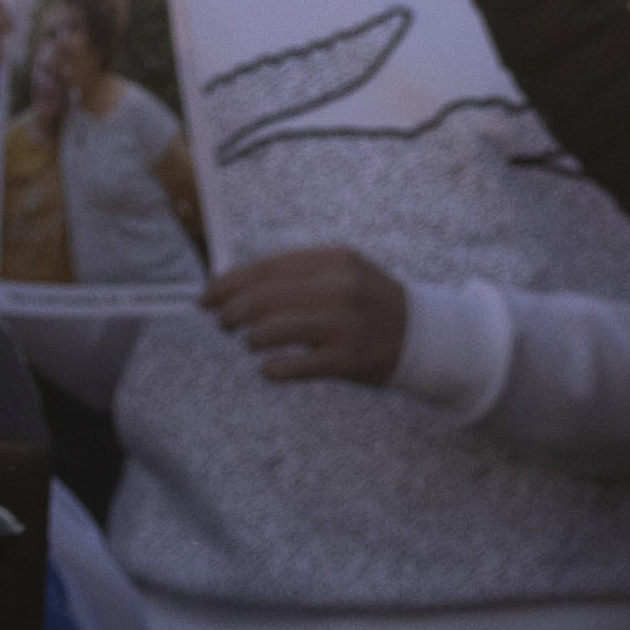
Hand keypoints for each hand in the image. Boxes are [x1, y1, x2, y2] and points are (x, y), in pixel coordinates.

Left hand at [205, 245, 412, 384]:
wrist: (425, 335)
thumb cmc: (368, 303)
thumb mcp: (341, 273)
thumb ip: (295, 274)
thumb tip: (229, 287)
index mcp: (335, 261)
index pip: (264, 269)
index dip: (226, 284)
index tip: (205, 298)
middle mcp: (340, 288)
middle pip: (261, 299)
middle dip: (230, 313)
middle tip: (223, 324)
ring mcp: (344, 325)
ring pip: (271, 331)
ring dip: (251, 339)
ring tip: (251, 342)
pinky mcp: (346, 359)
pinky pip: (291, 366)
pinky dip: (271, 369)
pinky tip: (269, 368)